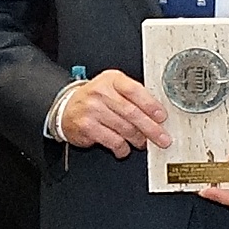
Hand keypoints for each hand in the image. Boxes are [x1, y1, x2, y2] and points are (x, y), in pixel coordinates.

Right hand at [54, 72, 169, 156]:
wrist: (66, 107)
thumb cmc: (96, 98)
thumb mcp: (113, 88)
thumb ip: (133, 96)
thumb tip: (157, 114)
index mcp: (112, 79)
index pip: (134, 90)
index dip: (150, 105)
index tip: (161, 116)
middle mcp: (101, 92)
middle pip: (131, 112)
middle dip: (150, 128)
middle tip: (161, 137)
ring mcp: (92, 109)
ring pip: (124, 128)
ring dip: (137, 139)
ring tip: (142, 142)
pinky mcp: (87, 126)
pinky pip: (112, 140)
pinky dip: (122, 148)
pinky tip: (124, 148)